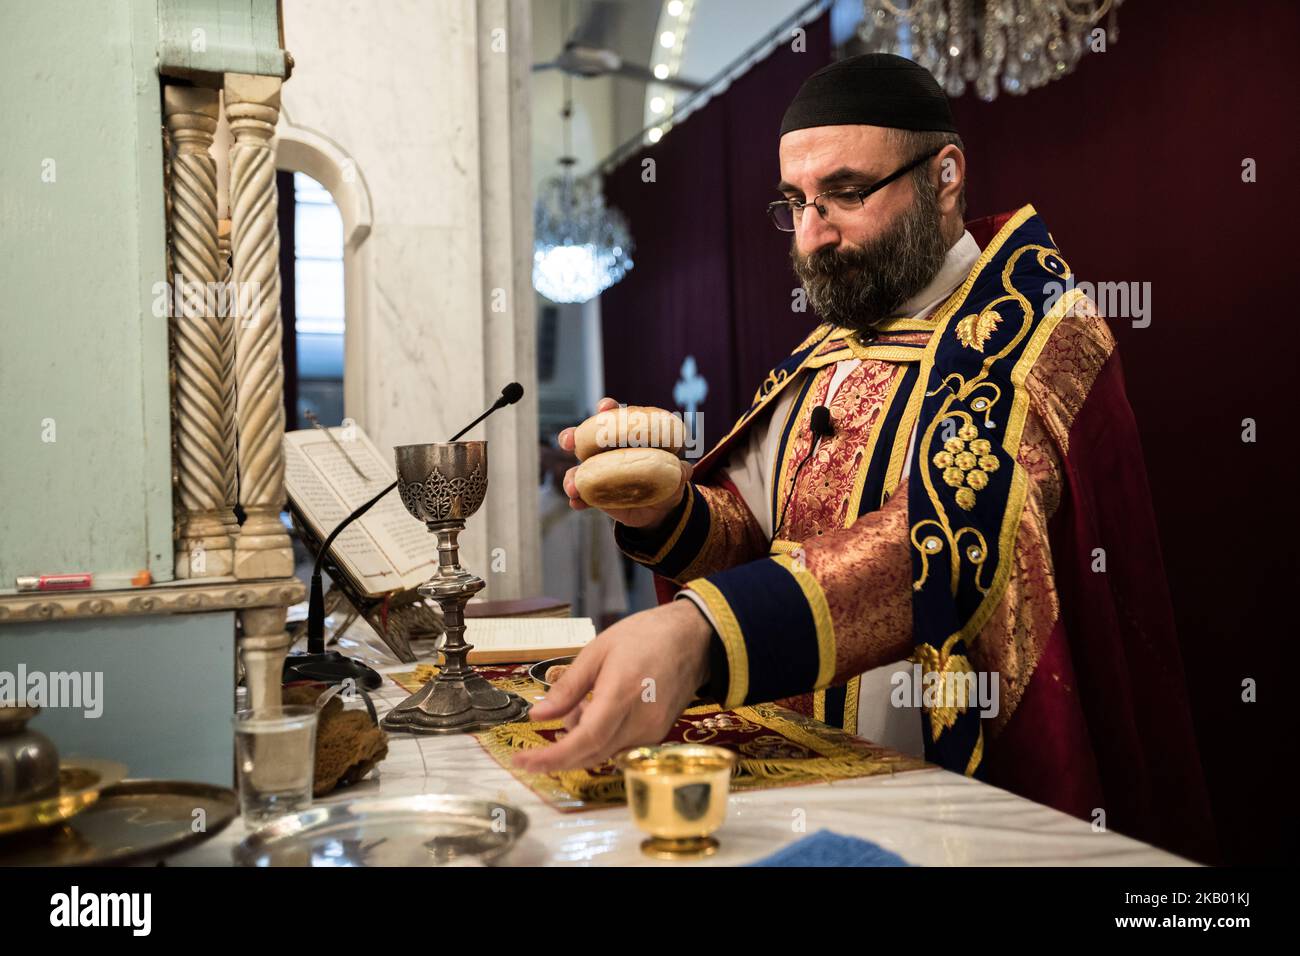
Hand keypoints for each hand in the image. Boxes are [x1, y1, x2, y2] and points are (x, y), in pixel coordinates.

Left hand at [513, 600, 713, 772]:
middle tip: (531, 751)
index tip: (523, 761)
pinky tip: (594, 714)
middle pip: (592, 754)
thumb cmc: (645, 636)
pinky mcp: (658, 734)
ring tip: (575, 709)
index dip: (551, 756)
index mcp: (622, 694)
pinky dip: (599, 740)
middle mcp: (640, 721)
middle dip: (557, 757)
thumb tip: (539, 716)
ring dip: (579, 744)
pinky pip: (620, 748)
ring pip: (605, 754)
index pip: (584, 740)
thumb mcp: (598, 650)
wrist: (693, 638)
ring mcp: (653, 731)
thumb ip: (568, 687)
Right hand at [558, 396, 692, 528]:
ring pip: (578, 470)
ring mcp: (597, 473)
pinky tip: (576, 503)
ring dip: (571, 476)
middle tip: (568, 440)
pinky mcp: (594, 494)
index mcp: (627, 436)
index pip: (614, 416)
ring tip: (572, 487)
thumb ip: (679, 470)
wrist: (661, 508)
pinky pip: (581, 495)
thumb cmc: (667, 479)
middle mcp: (606, 451)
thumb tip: (686, 470)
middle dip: (573, 436)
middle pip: (584, 438)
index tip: (604, 408)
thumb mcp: (676, 473)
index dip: (607, 410)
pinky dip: (577, 499)